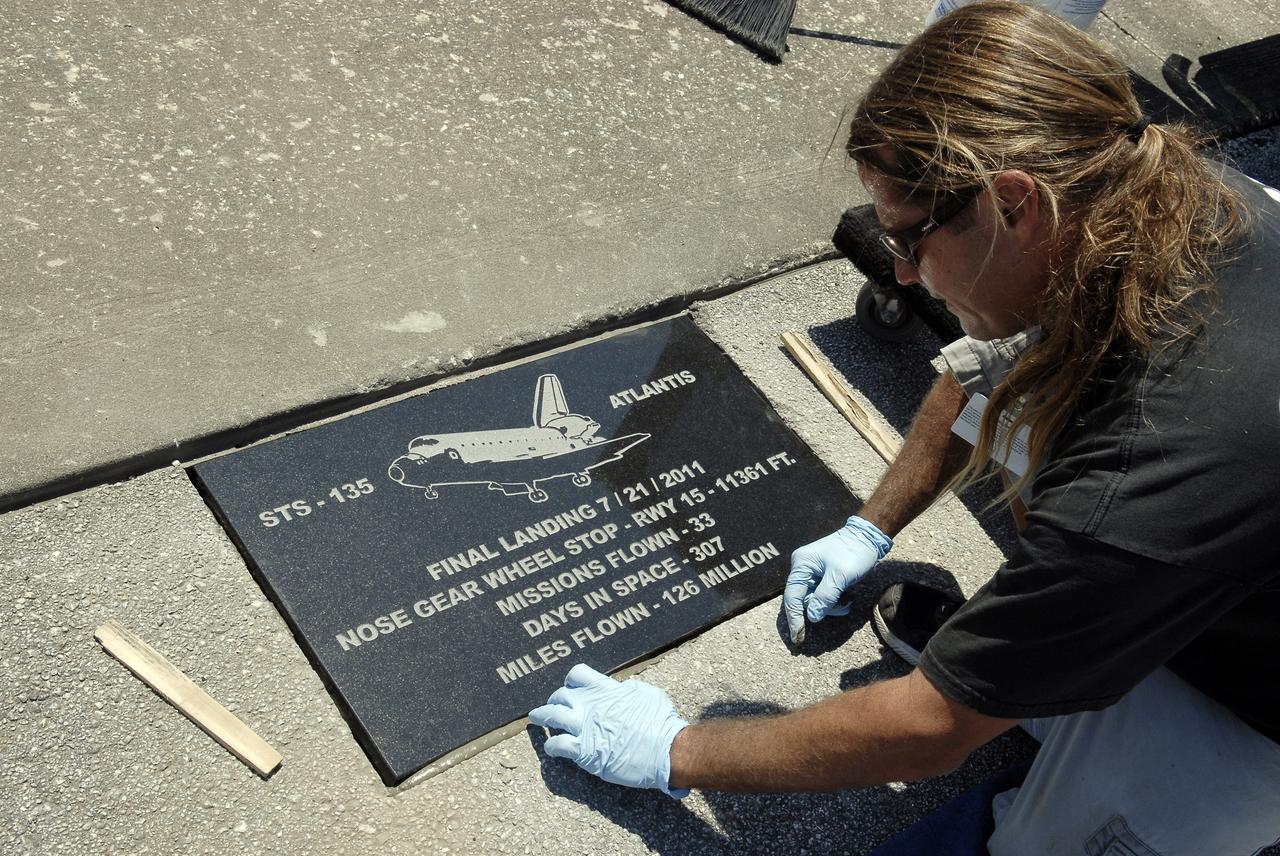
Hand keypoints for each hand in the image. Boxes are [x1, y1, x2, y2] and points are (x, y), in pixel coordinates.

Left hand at [529, 663, 690, 797]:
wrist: (664, 750)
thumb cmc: (661, 723)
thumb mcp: (646, 694)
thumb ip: (627, 689)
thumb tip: (621, 689)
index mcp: (606, 689)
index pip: (578, 674)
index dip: (571, 681)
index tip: (570, 686)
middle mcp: (590, 705)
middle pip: (561, 695)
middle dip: (555, 700)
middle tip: (554, 705)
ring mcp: (584, 728)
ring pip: (551, 716)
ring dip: (541, 716)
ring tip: (535, 717)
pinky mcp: (583, 751)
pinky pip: (556, 745)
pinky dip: (550, 746)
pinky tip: (550, 748)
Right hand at [784, 515, 892, 643]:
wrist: (869, 538)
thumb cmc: (854, 553)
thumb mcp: (840, 576)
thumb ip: (824, 597)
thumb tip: (812, 617)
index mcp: (802, 565)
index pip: (793, 597)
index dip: (795, 618)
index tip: (798, 638)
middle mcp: (804, 570)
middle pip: (805, 600)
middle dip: (824, 608)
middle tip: (843, 606)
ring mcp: (813, 574)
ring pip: (816, 600)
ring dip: (833, 605)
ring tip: (849, 599)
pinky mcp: (824, 578)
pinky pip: (825, 596)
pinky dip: (836, 600)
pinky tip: (849, 595)